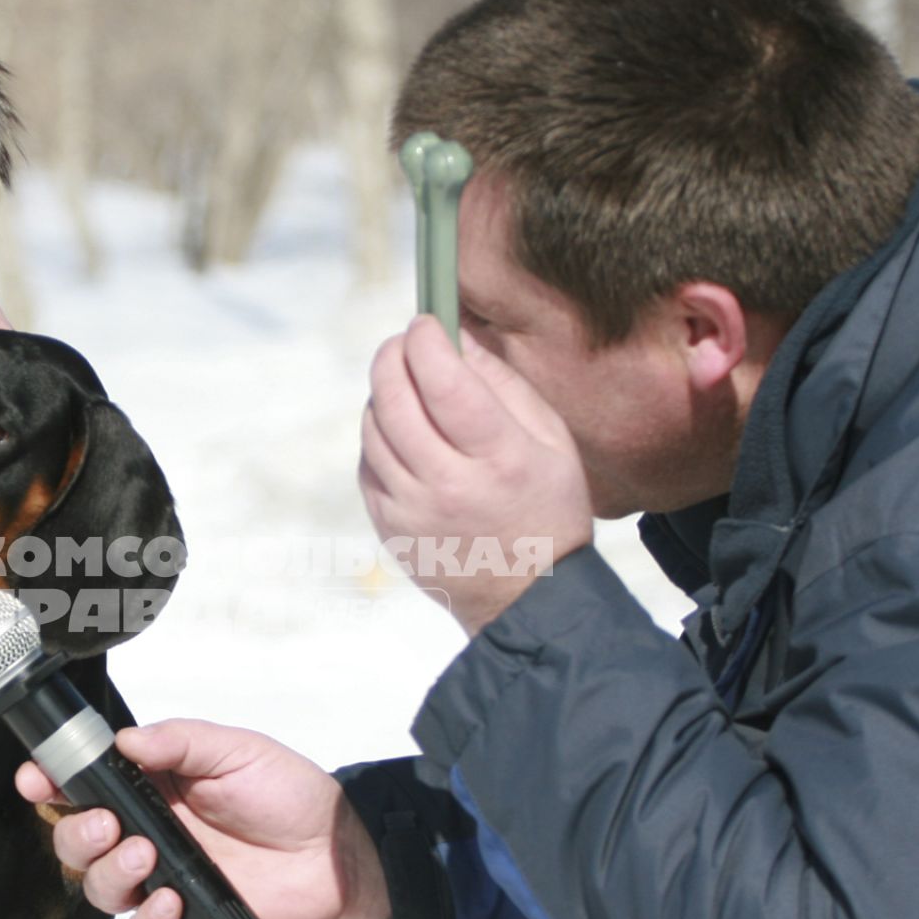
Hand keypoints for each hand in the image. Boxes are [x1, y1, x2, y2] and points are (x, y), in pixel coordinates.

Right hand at [15, 719, 388, 918]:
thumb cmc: (284, 791)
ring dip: (110, 873)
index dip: (50, 785)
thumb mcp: (233, 750)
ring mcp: (161, 883)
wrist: (334, 847)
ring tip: (146, 854)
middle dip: (75, 835)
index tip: (36, 780)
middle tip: (105, 823)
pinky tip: (172, 898)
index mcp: (148, 791)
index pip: (82, 789)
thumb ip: (180, 742)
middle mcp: (144, 837)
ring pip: (101, 891)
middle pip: (77, 845)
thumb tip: (124, 740)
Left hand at [359, 315, 593, 634]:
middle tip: (403, 342)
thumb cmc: (547, 507)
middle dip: (393, 357)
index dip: (427, 342)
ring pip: (374, 429)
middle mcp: (448, 486)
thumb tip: (457, 335)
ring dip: (383, 394)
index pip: (445, 383)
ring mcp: (411, 511)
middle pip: (396, 401)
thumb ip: (503, 384)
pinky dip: (379, 436)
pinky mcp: (389, 526)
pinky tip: (403, 432)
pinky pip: (368, 463)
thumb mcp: (550, 441)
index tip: (426, 322)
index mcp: (499, 459)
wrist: (527, 595)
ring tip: (406, 385)